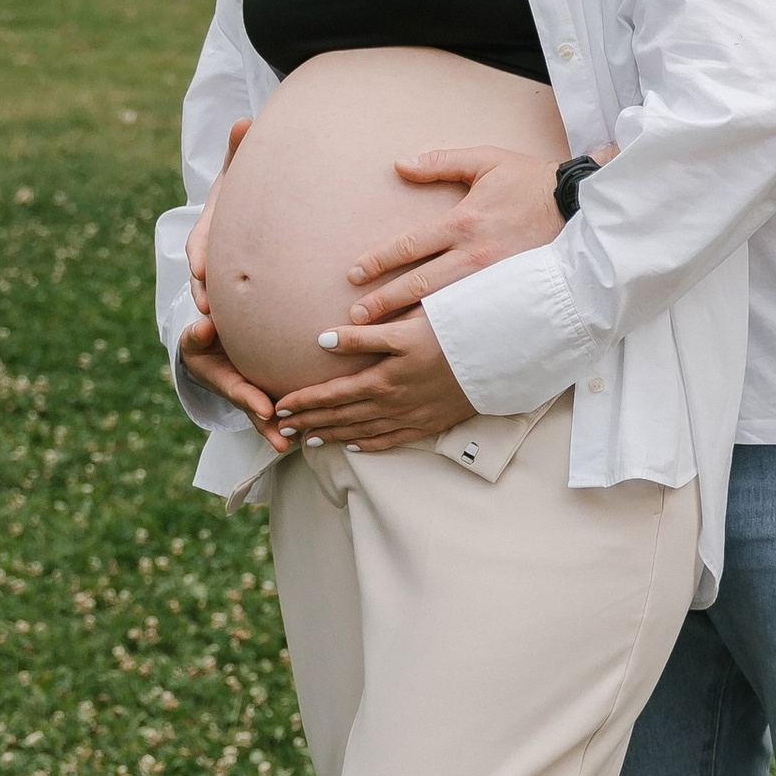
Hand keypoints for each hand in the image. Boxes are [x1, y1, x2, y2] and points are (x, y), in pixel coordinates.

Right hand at [176, 310, 291, 451]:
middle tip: (283, 442)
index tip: (265, 410)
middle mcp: (243, 391)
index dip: (251, 401)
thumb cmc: (203, 343)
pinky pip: (287, 398)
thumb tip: (205, 328)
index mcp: (224, 380)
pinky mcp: (272, 386)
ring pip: (275, 411)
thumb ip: (196, 335)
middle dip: (269, 428)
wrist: (210, 348)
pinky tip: (320, 418)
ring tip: (304, 439)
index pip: (238, 391)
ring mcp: (258, 392)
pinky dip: (300, 409)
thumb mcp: (194, 339)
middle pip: (258, 412)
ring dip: (287, 425)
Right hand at [186, 118, 251, 318]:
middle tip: (207, 308)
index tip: (198, 268)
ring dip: (216, 314)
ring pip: (215, 297)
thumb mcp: (238, 175)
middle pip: (203, 278)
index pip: (199, 244)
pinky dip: (238, 320)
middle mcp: (210, 257)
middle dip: (203, 293)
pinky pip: (234, 310)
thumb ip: (238, 152)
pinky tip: (248, 336)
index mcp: (209, 230)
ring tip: (221, 330)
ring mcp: (220, 276)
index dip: (198, 256)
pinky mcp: (236, 293)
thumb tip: (244, 121)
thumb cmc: (240, 194)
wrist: (246, 218)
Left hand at [269, 310, 475, 453]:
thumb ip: (362, 336)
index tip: (278, 408)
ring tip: (307, 441)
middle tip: (281, 430)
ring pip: (361, 432)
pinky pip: (391, 440)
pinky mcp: (428, 423)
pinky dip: (369, 445)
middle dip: (308, 423)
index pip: (331, 395)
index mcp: (381, 379)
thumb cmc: (451, 333)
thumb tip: (322, 340)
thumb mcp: (404, 328)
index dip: (302, 402)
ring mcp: (410, 417)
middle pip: (340, 417)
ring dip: (332, 437)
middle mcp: (391, 404)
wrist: (496, 359)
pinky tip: (355, 447)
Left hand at [347, 138, 613, 324]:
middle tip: (356, 317)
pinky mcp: (509, 293)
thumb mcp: (487, 160)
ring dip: (410, 320)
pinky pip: (471, 314)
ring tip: (382, 334)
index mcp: (464, 221)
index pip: (411, 245)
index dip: (379, 260)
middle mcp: (475, 255)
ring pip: (442, 305)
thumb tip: (400, 165)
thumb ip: (441, 162)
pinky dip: (446, 328)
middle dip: (385, 301)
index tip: (354, 274)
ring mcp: (493, 279)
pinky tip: (428, 340)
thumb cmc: (530, 181)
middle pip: (420, 283)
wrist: (579, 207)